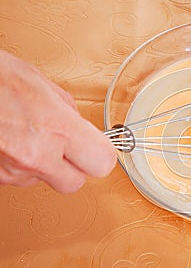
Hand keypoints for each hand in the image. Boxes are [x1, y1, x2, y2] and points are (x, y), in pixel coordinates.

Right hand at [0, 50, 115, 192]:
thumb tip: (80, 127)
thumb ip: (68, 112)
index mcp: (57, 128)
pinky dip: (19, 163)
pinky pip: (19, 177)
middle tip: (68, 149)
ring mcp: (13, 170)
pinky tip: (12, 140)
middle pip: (75, 183)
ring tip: (27, 134)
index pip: (102, 162)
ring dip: (43, 164)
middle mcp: (36, 155)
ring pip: (43, 180)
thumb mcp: (41, 84)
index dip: (101, 155)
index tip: (98, 149)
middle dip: (74, 167)